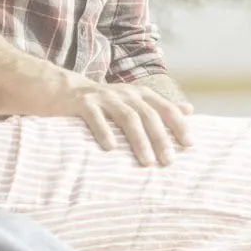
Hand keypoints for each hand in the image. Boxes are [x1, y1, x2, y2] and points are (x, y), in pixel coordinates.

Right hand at [58, 77, 193, 164]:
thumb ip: (159, 106)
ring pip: (127, 117)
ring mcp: (103, 97)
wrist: (60, 89)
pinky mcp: (83, 103)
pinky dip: (104, 132)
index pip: (165, 108)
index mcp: (139, 94)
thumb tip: (189, 110)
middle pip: (148, 115)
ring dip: (139, 140)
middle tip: (168, 161)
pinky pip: (96, 118)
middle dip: (160, 138)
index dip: (178, 125)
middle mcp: (124, 94)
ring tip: (147, 161)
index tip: (189, 144)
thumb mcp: (132, 100)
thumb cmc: (102, 101)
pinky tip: (111, 148)